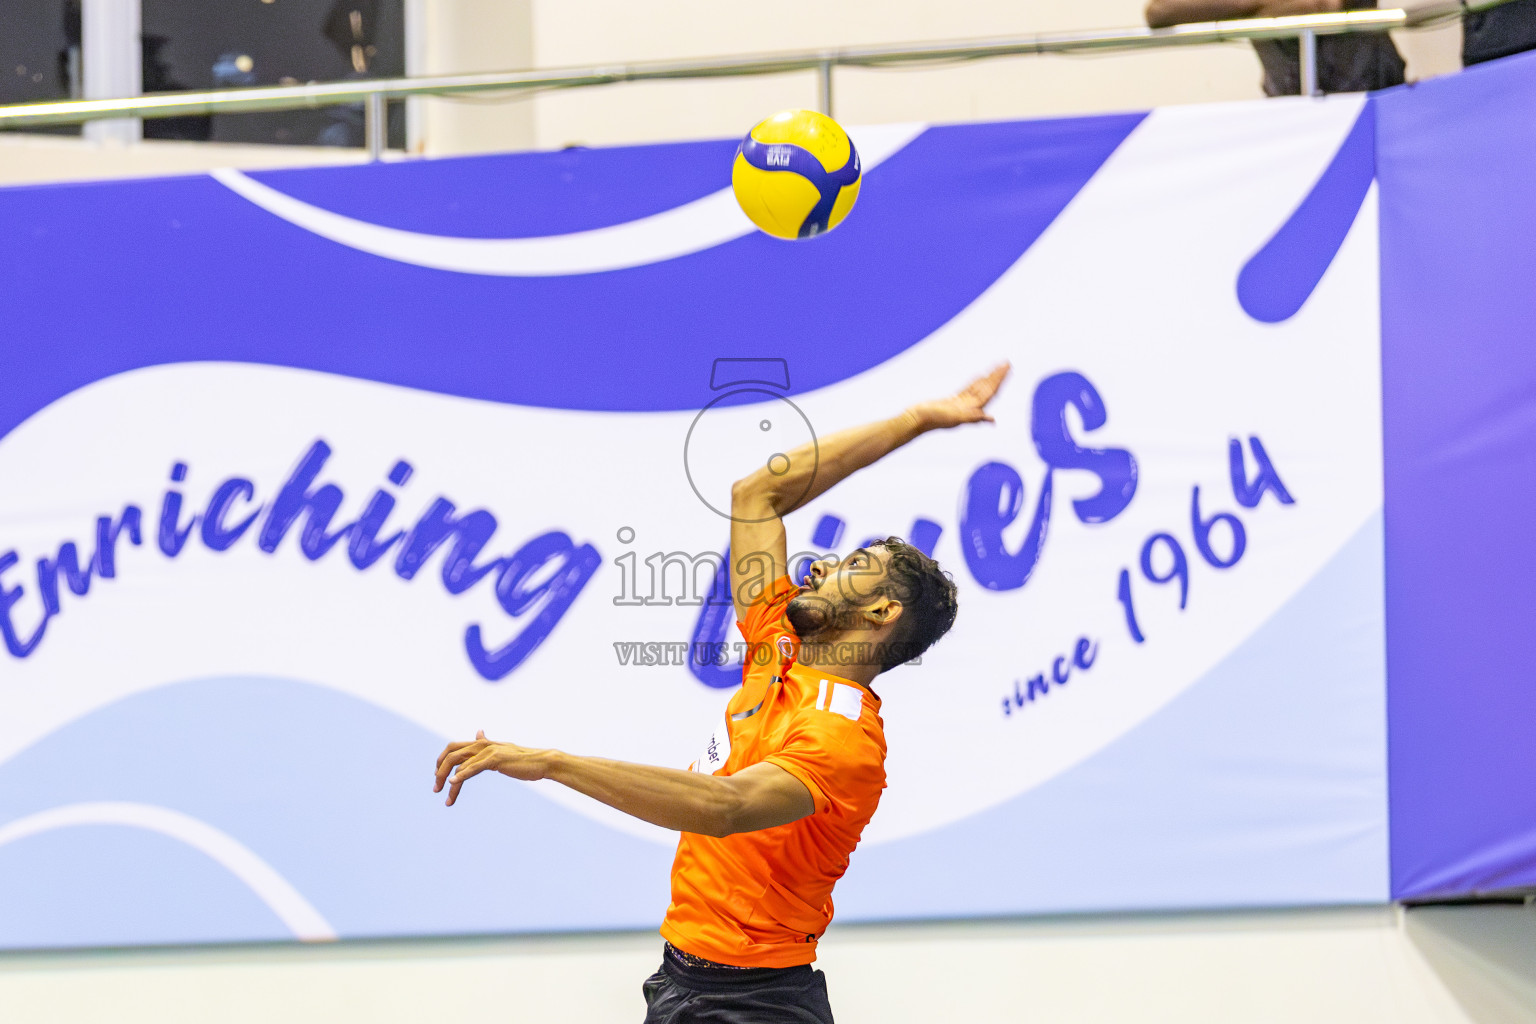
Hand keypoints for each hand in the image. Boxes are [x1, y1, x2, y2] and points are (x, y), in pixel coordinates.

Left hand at [433, 730, 551, 805]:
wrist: (543, 762)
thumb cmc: (524, 760)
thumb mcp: (502, 749)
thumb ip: (487, 743)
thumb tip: (478, 732)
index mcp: (483, 743)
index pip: (454, 747)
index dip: (442, 760)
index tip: (438, 776)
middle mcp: (483, 745)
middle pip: (452, 754)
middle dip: (439, 771)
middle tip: (436, 788)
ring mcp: (489, 751)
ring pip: (459, 764)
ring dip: (448, 780)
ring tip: (445, 797)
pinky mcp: (495, 760)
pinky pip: (472, 768)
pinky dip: (461, 776)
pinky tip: (452, 783)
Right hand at [909, 363, 1009, 429]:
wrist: (915, 420)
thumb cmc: (932, 419)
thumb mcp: (954, 418)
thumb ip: (973, 418)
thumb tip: (991, 418)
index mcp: (971, 411)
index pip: (990, 393)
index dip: (999, 380)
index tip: (1007, 368)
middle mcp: (969, 408)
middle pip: (987, 389)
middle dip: (997, 377)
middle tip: (1007, 363)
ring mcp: (961, 404)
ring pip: (979, 388)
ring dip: (989, 378)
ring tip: (998, 368)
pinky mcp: (952, 401)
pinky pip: (968, 389)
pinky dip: (976, 382)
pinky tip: (980, 377)